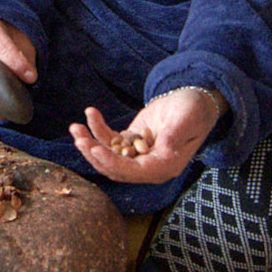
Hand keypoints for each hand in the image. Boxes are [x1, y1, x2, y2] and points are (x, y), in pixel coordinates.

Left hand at [70, 87, 226, 184]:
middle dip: (95, 154)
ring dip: (90, 143)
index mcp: (165, 166)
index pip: (134, 172)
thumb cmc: (195, 109)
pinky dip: (98, 129)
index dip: (112, 163)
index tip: (95, 150)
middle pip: (115, 168)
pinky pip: (110, 141)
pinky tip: (91, 113)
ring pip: (108, 156)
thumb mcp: (188, 118)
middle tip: (79, 138)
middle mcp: (150, 165)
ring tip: (76, 128)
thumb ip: (175, 134)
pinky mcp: (131, 142)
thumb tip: (164, 149)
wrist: (195, 100)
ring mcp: (139, 154)